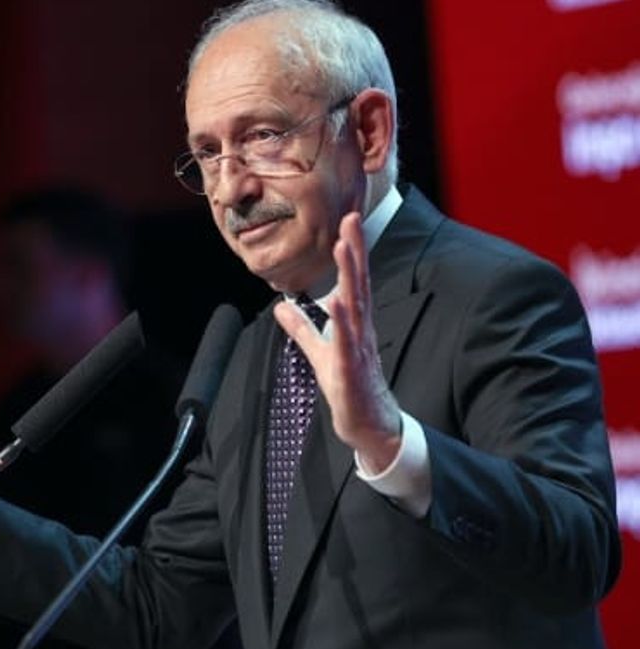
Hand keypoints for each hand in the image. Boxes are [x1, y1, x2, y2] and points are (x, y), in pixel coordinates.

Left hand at [273, 212, 401, 472]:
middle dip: (355, 251)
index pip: (353, 281)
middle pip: (358, 284)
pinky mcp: (351, 372)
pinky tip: (337, 302)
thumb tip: (280, 306)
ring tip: (343, 248)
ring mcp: (359, 350)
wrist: (370, 426)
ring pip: (355, 307)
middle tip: (351, 218)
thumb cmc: (350, 389)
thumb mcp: (320, 354)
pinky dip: (341, 323)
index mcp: (355, 324)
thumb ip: (301, 329)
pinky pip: (346, 344)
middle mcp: (361, 331)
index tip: (348, 220)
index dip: (351, 251)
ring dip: (349, 277)